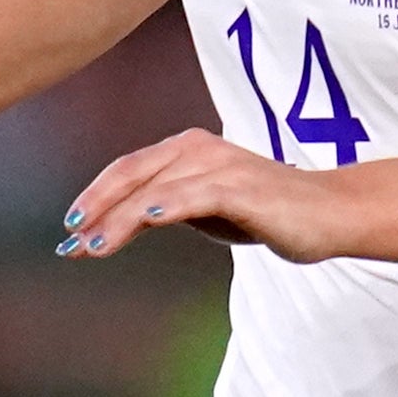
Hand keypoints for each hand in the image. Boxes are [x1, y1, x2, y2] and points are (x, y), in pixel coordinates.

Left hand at [58, 131, 332, 263]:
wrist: (328, 213)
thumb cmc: (269, 210)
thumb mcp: (207, 209)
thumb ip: (168, 208)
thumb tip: (123, 225)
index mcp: (186, 150)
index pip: (129, 171)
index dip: (95, 198)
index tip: (70, 231)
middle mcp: (197, 150)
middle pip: (131, 175)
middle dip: (95, 209)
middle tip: (69, 241)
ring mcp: (219, 166)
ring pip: (154, 191)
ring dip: (118, 219)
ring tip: (92, 246)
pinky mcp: (240, 188)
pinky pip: (194, 196)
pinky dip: (166, 206)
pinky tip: (144, 221)